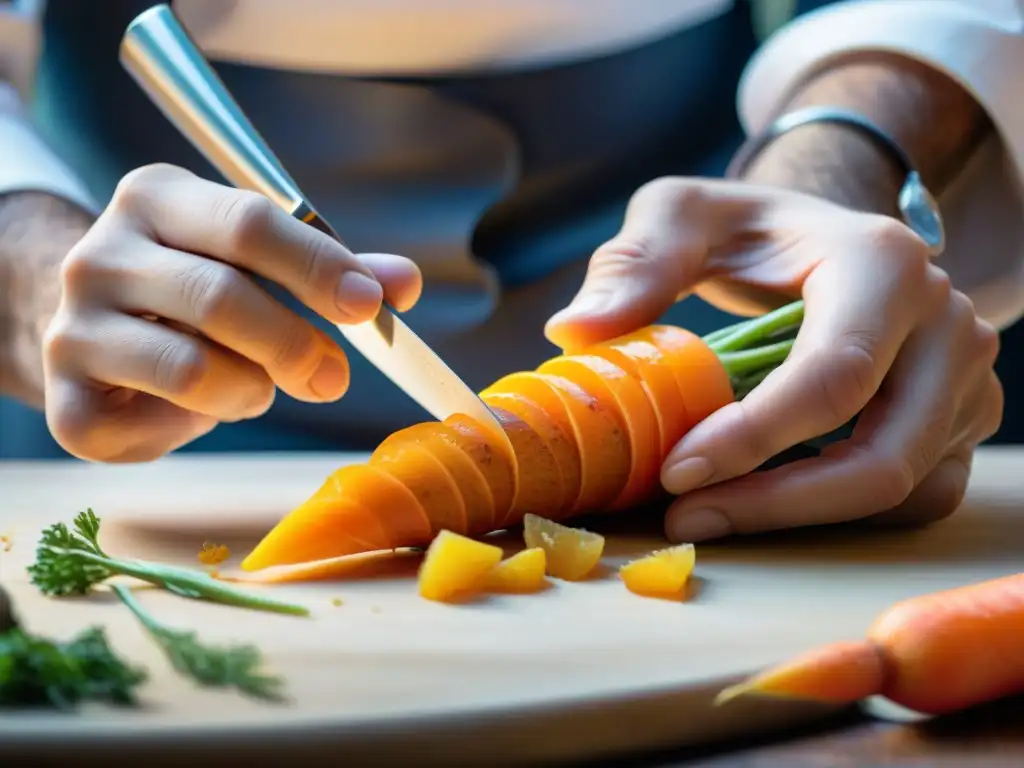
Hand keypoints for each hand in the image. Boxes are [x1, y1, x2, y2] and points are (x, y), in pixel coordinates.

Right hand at [43, 164, 421, 461]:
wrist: (98, 334)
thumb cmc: (199, 291)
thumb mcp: (262, 265)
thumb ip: (332, 271)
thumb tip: (405, 284)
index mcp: (157, 199)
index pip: (247, 222)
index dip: (317, 266)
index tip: (369, 304)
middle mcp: (100, 255)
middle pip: (220, 297)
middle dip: (295, 344)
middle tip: (335, 377)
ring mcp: (72, 328)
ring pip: (192, 369)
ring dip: (250, 389)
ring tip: (257, 386)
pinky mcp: (66, 403)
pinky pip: (159, 425)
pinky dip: (200, 423)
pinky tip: (198, 407)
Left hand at [546, 178, 1002, 541]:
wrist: (821, 238)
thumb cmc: (751, 228)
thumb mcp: (683, 215)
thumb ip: (636, 261)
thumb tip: (575, 332)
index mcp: (885, 267)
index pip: (829, 379)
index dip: (750, 441)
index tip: (673, 474)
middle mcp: (947, 325)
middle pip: (883, 458)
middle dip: (778, 505)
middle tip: (685, 517)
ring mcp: (964, 378)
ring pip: (905, 490)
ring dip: (805, 519)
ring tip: (710, 514)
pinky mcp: (958, 418)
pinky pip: (915, 494)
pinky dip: (840, 512)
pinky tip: (764, 500)